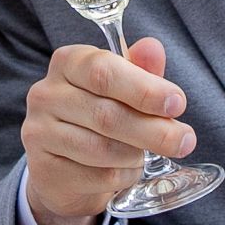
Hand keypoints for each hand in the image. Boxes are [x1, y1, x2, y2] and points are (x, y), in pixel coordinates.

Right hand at [21, 37, 195, 224]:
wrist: (63, 166)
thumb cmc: (98, 115)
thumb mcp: (122, 88)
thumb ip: (141, 70)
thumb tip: (154, 48)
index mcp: (68, 63)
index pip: (103, 71)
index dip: (144, 89)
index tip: (177, 103)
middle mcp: (46, 94)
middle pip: (106, 114)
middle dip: (153, 129)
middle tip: (184, 141)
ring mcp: (40, 132)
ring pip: (101, 148)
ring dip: (136, 154)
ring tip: (149, 154)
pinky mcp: (44, 169)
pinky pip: (96, 176)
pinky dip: (123, 175)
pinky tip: (128, 170)